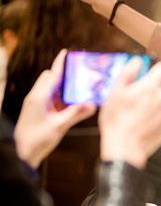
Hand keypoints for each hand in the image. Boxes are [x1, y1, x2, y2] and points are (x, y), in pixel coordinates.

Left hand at [14, 50, 96, 167]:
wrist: (22, 153)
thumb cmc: (36, 140)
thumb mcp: (60, 126)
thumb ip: (76, 114)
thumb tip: (92, 105)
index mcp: (39, 98)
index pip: (52, 75)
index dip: (60, 63)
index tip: (66, 52)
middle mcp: (37, 98)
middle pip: (51, 79)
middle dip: (65, 76)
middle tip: (80, 76)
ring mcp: (37, 105)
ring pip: (52, 90)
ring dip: (64, 89)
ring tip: (80, 90)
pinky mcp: (39, 112)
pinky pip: (52, 100)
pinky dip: (62, 99)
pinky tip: (73, 105)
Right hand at [99, 58, 160, 169]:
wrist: (124, 149)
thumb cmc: (116, 121)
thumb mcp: (114, 93)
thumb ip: (128, 73)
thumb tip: (137, 61)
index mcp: (150, 87)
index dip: (157, 70)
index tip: (148, 76)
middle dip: (151, 90)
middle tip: (135, 100)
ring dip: (152, 106)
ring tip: (136, 116)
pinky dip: (154, 120)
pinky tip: (142, 125)